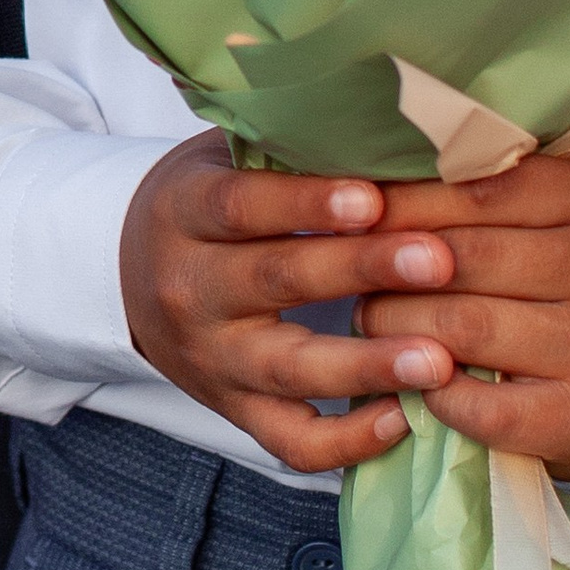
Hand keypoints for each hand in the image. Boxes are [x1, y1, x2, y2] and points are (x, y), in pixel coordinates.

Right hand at [121, 146, 451, 469]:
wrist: (130, 276)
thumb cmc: (207, 203)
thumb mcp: (221, 160)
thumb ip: (284, 150)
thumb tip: (389, 127)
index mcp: (184, 213)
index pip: (241, 206)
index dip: (306, 203)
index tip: (374, 197)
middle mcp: (191, 290)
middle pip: (275, 281)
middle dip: (360, 271)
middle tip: (438, 261)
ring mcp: (213, 360)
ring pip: (289, 372)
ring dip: (368, 366)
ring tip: (439, 360)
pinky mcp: (235, 412)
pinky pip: (290, 442)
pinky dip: (348, 441)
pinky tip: (405, 419)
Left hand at [357, 156, 569, 482]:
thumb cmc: (546, 289)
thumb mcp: (529, 223)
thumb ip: (470, 192)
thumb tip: (363, 175)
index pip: (480, 187)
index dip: (405, 201)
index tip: (351, 210)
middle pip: (465, 257)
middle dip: (390, 268)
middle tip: (353, 274)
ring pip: (464, 327)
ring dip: (396, 327)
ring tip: (370, 319)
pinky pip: (482, 405)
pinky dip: (433, 392)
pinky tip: (416, 380)